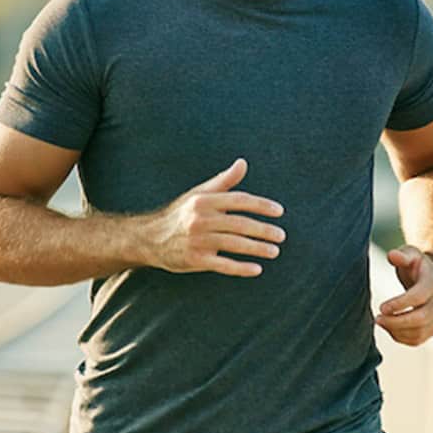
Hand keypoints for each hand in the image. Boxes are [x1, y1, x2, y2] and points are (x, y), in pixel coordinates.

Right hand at [142, 158, 285, 277]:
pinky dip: (241, 268)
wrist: (150, 238)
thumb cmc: (181, 215)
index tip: (279, 211)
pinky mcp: (195, 259)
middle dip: (263, 230)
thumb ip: (224, 181)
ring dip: (257, 248)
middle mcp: (200, 219)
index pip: (239, 200)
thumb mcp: (199, 194)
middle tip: (281, 235)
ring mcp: (198, 240)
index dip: (261, 205)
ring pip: (234, 244)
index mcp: (204, 200)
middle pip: (239, 224)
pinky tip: (256, 269)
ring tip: (274, 251)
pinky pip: (223, 264)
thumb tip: (243, 163)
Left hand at [375, 245, 432, 345]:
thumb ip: (401, 255)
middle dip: (396, 321)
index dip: (400, 304)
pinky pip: (418, 339)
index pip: (418, 297)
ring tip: (380, 322)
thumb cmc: (417, 265)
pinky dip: (401, 338)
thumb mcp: (411, 254)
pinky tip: (389, 328)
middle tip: (377, 318)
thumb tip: (392, 256)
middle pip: (420, 318)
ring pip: (419, 332)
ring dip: (397, 331)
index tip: (382, 307)